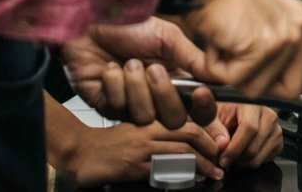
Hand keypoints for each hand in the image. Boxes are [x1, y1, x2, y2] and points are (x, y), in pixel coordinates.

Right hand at [59, 120, 227, 186]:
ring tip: (212, 174)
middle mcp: (148, 131)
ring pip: (180, 152)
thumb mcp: (136, 133)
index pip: (187, 124)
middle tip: (220, 163)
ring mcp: (140, 148)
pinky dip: (180, 176)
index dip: (207, 136)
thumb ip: (158, 136)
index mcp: (151, 121)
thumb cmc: (109, 144)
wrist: (81, 152)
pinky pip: (162, 170)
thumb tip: (186, 148)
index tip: (218, 148)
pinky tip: (190, 180)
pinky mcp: (133, 166)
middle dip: (209, 150)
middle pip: (188, 135)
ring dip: (201, 165)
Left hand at [60, 17, 216, 125]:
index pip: (198, 111)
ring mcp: (131, 106)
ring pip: (145, 117)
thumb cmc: (131, 25)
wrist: (92, 21)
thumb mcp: (167, 37)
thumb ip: (193, 59)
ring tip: (127, 62)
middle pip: (174, 121)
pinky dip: (115, 84)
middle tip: (153, 68)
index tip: (201, 93)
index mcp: (177, 81)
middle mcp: (156, 98)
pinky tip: (109, 68)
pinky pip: (118, 109)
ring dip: (135, 86)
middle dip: (164, 94)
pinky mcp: (107, 107)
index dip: (203, 110)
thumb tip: (218, 77)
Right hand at [183, 0, 301, 97]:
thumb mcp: (264, 20)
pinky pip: (238, 80)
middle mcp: (300, 27)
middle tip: (242, 62)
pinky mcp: (264, 45)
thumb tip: (281, 84)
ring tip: (226, 44)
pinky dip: (218, 68)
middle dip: (262, 85)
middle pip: (294, 89)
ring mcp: (285, 37)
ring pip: (260, 89)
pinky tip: (217, 43)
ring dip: (233, 74)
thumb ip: (280, 48)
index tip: (281, 83)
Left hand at [216, 103, 282, 168]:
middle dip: (236, 158)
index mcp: (252, 104)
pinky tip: (243, 154)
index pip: (249, 127)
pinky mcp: (278, 141)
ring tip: (232, 156)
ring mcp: (276, 129)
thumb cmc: (224, 114)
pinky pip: (265, 160)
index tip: (223, 158)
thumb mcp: (214, 116)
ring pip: (258, 156)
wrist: (235, 116)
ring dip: (242, 162)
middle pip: (253, 146)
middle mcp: (269, 114)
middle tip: (224, 159)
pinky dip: (251, 162)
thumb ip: (214, 128)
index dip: (234, 147)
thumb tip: (222, 144)